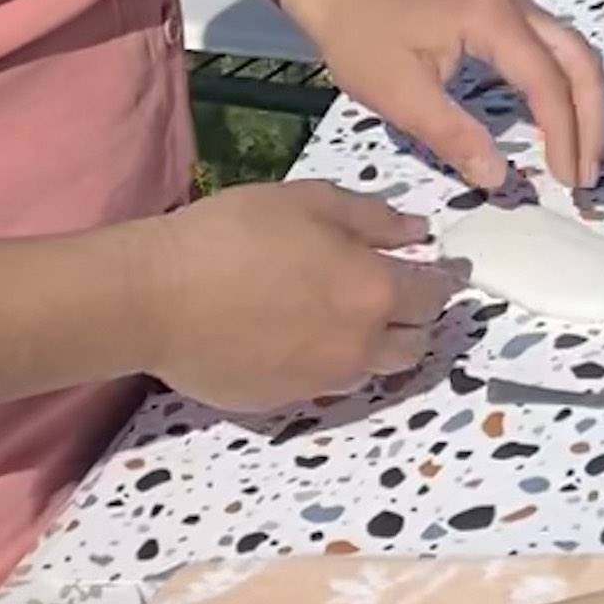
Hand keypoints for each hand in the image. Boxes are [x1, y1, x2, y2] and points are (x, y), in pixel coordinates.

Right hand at [140, 182, 462, 412]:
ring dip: (378, 346)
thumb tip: (418, 233)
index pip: (434, 296)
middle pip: (414, 344)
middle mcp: (358, 346)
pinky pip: (325, 384)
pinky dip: (331, 363)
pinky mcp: (281, 402)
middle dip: (416, 319)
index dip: (443, 280)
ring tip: (354, 318)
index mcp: (374, 292)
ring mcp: (320, 380)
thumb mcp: (313, 202)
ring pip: (373, 370)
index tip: (444, 271)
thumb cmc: (236, 234)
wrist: (159, 296)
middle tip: (400, 294)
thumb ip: (375, 220)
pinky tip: (304, 337)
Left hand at [299, 0, 603, 192]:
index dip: (564, 135)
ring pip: (575, 56)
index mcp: (497, 24)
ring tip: (583, 156)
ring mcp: (517, 12)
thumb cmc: (367, 39)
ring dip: (587, 105)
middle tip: (586, 176)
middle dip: (591, 122)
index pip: (548, 84)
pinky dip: (570, 91)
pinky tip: (562, 124)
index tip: (565, 182)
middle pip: (580, 63)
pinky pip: (557, 54)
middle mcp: (520, 10)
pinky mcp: (507, 21)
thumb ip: (453, 136)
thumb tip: (499, 178)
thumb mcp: (401, 96)